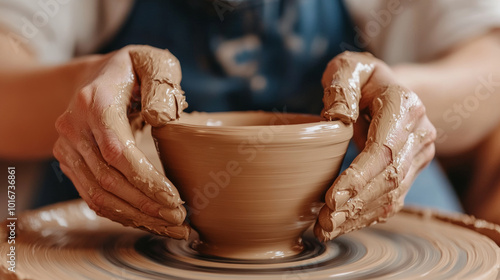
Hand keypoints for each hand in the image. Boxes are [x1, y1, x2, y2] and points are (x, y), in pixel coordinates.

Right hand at [53, 45, 189, 238]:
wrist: (97, 76)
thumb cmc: (134, 70)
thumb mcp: (154, 64)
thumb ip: (162, 86)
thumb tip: (161, 119)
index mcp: (96, 100)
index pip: (117, 152)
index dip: (145, 180)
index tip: (175, 199)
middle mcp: (74, 126)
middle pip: (108, 179)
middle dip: (146, 205)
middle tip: (181, 221)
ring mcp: (68, 146)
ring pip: (98, 194)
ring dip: (135, 217)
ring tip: (170, 226)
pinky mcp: (70, 161)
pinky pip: (92, 196)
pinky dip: (120, 213)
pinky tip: (147, 220)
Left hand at [315, 51, 435, 240]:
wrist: (389, 89)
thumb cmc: (362, 78)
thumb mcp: (348, 68)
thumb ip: (341, 86)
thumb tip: (337, 118)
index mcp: (405, 106)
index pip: (384, 150)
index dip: (359, 176)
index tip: (332, 197)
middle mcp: (419, 133)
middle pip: (389, 178)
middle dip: (355, 203)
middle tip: (323, 221)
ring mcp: (418, 155)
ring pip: (392, 195)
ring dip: (359, 216)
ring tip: (326, 228)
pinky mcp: (411, 171)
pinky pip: (392, 200)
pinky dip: (367, 216)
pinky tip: (343, 225)